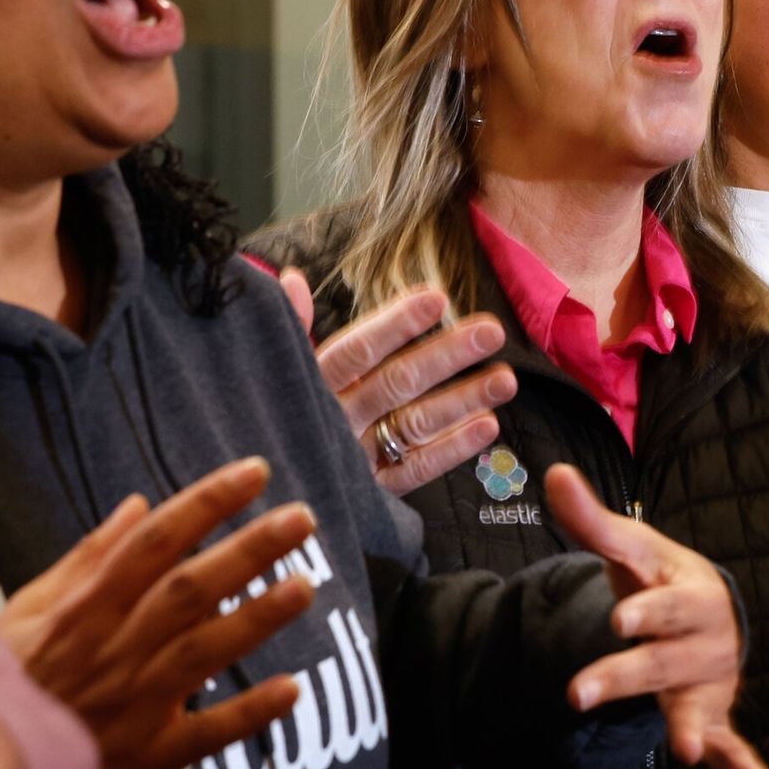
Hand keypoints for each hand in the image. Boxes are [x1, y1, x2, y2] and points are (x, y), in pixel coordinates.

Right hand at [0, 458, 316, 768]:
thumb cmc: (8, 680)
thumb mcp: (28, 612)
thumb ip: (87, 559)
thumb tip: (140, 505)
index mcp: (85, 610)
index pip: (153, 544)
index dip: (205, 505)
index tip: (255, 473)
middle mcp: (114, 649)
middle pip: (187, 591)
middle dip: (247, 551)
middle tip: (301, 518)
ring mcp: (134, 703)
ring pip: (201, 652)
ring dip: (255, 619)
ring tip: (305, 587)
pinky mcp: (149, 756)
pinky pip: (205, 734)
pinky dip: (248, 713)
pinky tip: (291, 690)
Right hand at [281, 272, 515, 495]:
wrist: (263, 489)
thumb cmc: (274, 410)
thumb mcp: (273, 368)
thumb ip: (292, 326)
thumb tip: (288, 277)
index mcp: (310, 383)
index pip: (356, 351)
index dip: (395, 325)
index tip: (437, 298)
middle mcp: (332, 419)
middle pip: (396, 383)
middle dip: (446, 355)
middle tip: (493, 331)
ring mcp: (353, 457)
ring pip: (413, 424)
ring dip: (462, 399)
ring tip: (506, 379)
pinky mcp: (371, 491)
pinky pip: (415, 470)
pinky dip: (452, 449)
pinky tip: (488, 426)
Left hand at [545, 466, 768, 768]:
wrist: (706, 613)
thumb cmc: (661, 580)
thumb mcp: (632, 549)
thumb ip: (591, 518)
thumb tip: (552, 472)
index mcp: (690, 595)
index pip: (665, 605)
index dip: (644, 613)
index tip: (618, 622)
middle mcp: (706, 641)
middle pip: (661, 662)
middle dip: (622, 676)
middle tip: (576, 693)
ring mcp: (711, 683)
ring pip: (690, 708)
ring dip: (690, 730)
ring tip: (682, 750)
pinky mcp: (713, 719)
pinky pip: (734, 749)